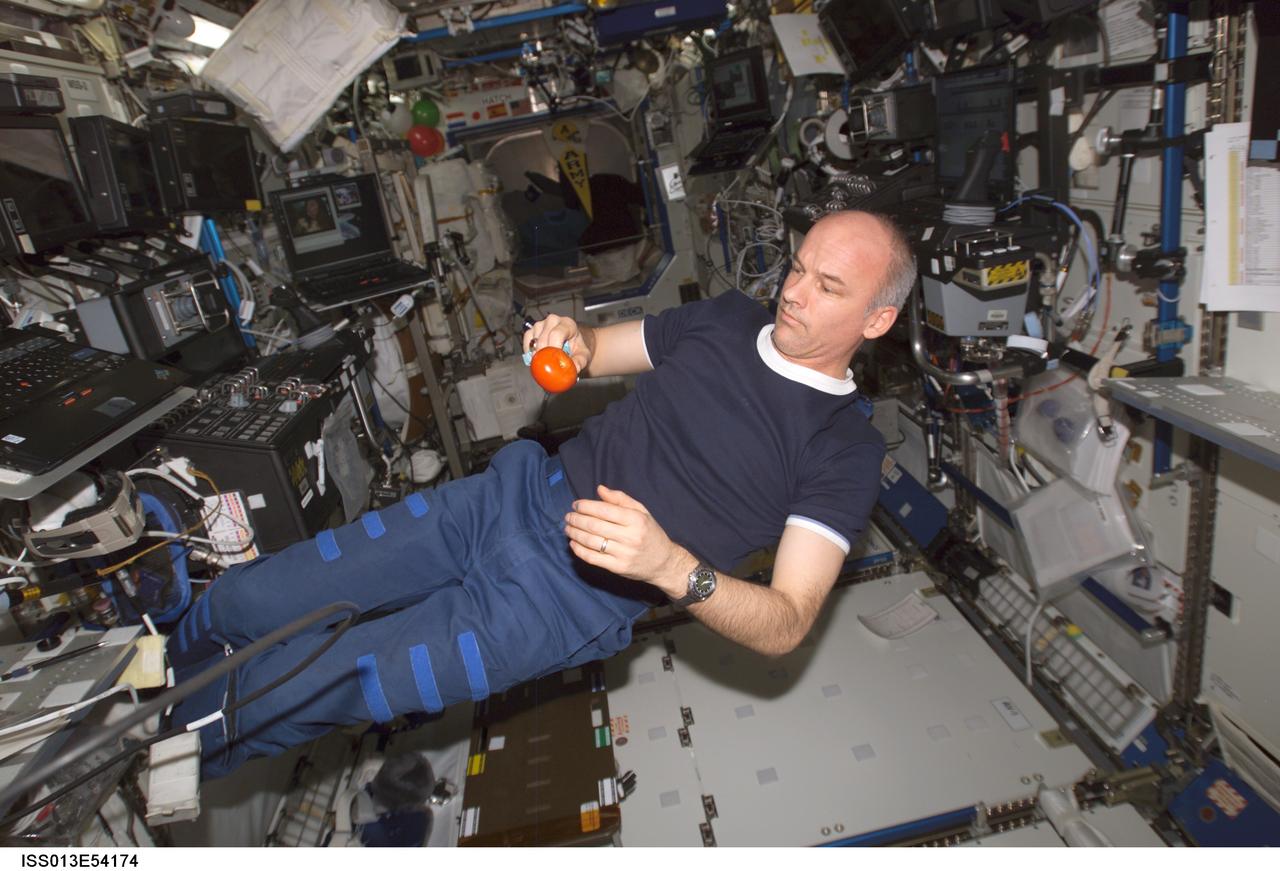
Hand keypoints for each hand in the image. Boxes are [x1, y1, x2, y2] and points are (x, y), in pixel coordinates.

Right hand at [523, 314, 590, 373]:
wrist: (573, 344)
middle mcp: (553, 321)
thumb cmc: (578, 348)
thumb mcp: (584, 356)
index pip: (557, 334)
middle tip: (548, 367)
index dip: (553, 348)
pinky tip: (537, 359)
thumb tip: (573, 368)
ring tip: (545, 362)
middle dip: (544, 355)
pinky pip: (527, 343)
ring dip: (537, 354)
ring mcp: (541, 324)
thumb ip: (580, 362)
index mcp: (567, 324)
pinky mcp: (532, 331)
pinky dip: (530, 353)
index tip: (553, 361)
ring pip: (533, 341)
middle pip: (543, 339)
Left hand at [564, 485, 693, 597]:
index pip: (604, 510)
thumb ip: (620, 499)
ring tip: (568, 528)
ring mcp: (623, 554)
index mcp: (636, 520)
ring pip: (591, 542)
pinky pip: (593, 558)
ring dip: (575, 534)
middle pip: (595, 526)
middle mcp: (630, 537)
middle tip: (568, 516)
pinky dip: (579, 550)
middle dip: (577, 519)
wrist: (663, 563)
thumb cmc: (650, 533)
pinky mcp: (617, 568)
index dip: (586, 506)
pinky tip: (573, 543)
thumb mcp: (642, 512)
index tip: (576, 505)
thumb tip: (599, 489)